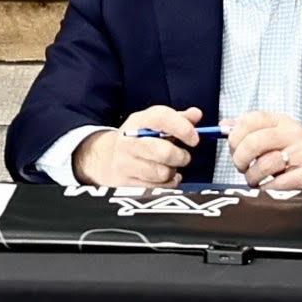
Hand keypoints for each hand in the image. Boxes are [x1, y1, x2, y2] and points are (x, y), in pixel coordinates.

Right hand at [78, 107, 200, 188]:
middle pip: (163, 152)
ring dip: (172, 171)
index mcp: (138, 121)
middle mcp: (129, 141)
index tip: (194, 139)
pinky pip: (157, 187)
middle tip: (183, 156)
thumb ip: (178, 118)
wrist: (104, 158)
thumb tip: (196, 114)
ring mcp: (125, 163)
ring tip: (169, 166)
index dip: (182, 128)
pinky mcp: (126, 183)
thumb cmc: (138, 139)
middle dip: (180, 156)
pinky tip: (164, 177)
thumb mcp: (153, 124)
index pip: (161, 118)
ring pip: (161, 173)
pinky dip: (167, 183)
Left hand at [223, 112, 301, 196]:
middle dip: (240, 158)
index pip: (252, 119)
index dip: (236, 135)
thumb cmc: (298, 153)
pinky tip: (267, 188)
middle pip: (254, 142)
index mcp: (282, 122)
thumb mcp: (277, 135)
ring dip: (253, 177)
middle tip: (242, 166)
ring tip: (256, 179)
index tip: (234, 146)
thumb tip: (224, 126)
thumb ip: (250, 131)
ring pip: (264, 165)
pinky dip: (266, 189)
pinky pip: (277, 184)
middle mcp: (293, 135)